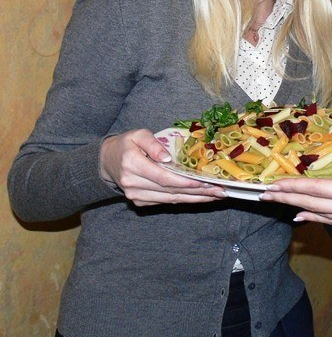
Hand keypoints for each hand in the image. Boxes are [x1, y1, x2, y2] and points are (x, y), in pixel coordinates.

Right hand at [100, 129, 227, 206]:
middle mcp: (133, 184)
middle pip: (170, 191)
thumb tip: (167, 158)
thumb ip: (153, 144)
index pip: (163, 177)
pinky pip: (166, 202)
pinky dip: (185, 200)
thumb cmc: (126, 144)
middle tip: (220, 191)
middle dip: (197, 192)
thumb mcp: (137, 135)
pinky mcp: (140, 202)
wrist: (106, 162)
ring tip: (216, 195)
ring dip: (195, 199)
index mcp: (132, 165)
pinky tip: (201, 197)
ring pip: (170, 200)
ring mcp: (136, 196)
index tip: (205, 182)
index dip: (185, 182)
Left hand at [260, 145, 331, 229]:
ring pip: (319, 215)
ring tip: (277, 203)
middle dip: (287, 199)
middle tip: (264, 195)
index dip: (295, 187)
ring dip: (296, 208)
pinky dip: (314, 219)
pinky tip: (302, 217)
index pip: (320, 190)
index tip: (275, 184)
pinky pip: (331, 222)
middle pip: (313, 204)